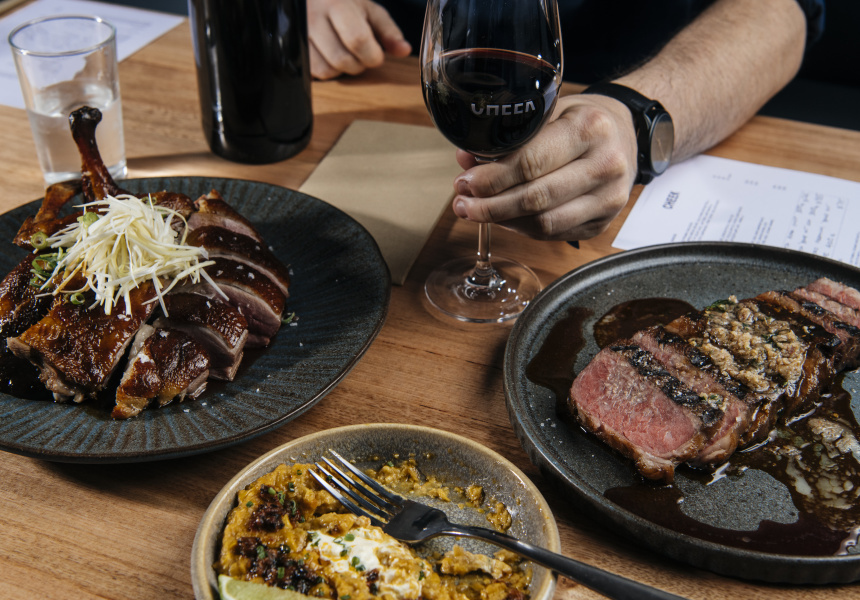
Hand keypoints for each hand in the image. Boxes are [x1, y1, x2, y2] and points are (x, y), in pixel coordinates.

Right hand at [308, 0, 411, 79]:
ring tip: (345, 53)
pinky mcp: (292, 47)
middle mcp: (314, 17)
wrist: (315, 0)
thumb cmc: (344, 4)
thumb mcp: (369, 11)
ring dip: (342, 70)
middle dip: (358, 64)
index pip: (357, 39)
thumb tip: (404, 50)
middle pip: (342, 59)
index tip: (376, 55)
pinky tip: (330, 57)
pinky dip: (327, 71)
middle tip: (361, 55)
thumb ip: (388, 31)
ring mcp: (300, 33)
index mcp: (337, 4)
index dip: (371, 55)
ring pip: (327, 69)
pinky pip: (313, 72)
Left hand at [451, 93, 639, 241]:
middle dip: (491, 204)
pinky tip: (504, 218)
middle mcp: (606, 165)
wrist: (626, 134)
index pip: (531, 162)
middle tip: (463, 202)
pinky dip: (523, 228)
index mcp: (590, 128)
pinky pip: (554, 234)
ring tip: (476, 212)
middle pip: (536, 198)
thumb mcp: (551, 111)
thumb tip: (467, 160)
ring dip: (503, 221)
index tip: (466, 181)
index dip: (492, 177)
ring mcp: (608, 199)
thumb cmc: (583, 120)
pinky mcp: (603, 222)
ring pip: (544, 223)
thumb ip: (511, 136)